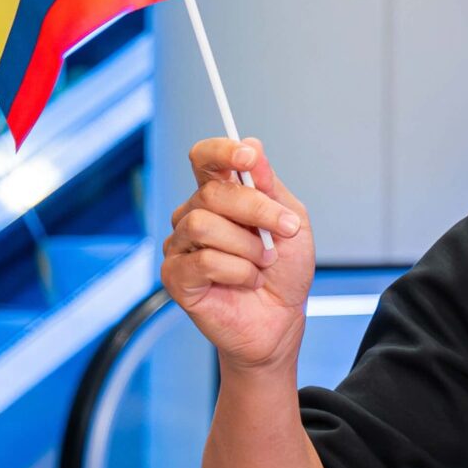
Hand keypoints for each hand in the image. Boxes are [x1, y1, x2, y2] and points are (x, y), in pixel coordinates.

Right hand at [163, 136, 314, 371]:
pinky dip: (238, 271)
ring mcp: (180, 246)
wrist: (280, 321)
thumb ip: (270, 187)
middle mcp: (193, 215)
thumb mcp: (291, 223)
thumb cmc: (284, 272)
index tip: (248, 157)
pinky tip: (248, 281)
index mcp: (220, 196)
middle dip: (257, 210)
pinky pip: (203, 261)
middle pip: (211, 192)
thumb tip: (252, 146)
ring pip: (203, 224)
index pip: (204, 159)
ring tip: (263, 263)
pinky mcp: (175, 276)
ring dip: (247, 246)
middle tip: (286, 229)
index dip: (222, 152)